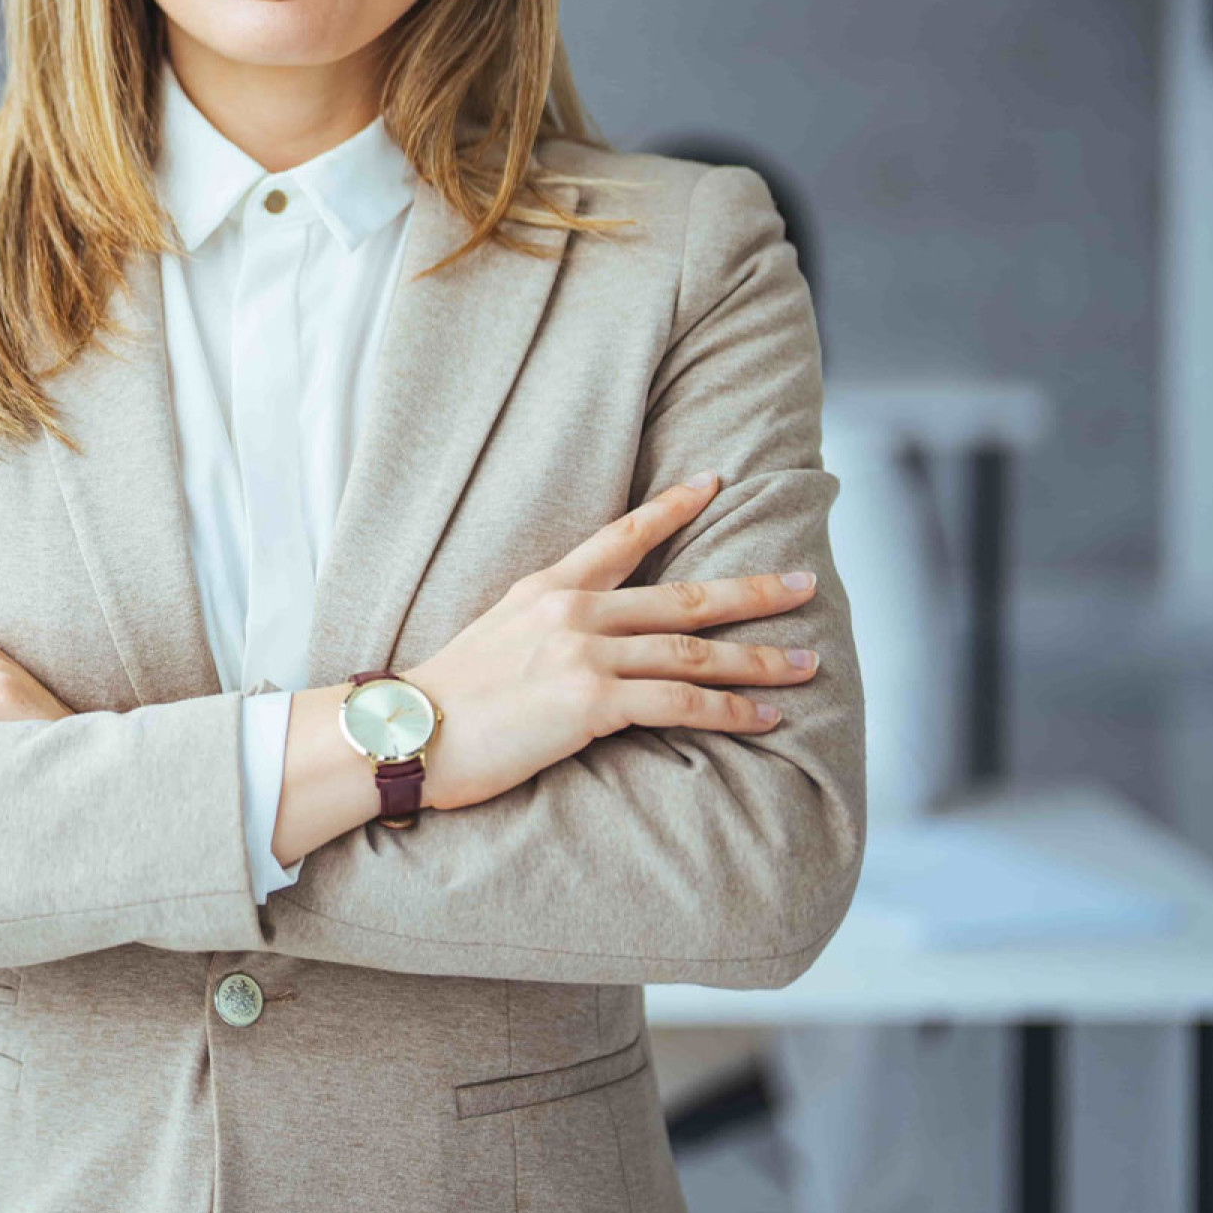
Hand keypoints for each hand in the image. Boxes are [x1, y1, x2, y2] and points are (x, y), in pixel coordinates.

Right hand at [401, 473, 821, 810]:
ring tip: (805, 662)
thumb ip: (545, 627)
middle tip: (805, 582)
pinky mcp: (591, 702)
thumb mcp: (495, 636)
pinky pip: (680, 703)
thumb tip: (584, 640)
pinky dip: (729, 709)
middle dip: (753, 591)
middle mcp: (573, 611)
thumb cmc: (444, 699)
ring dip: (758, 659)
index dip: (672, 507)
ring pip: (693, 651)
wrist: (407, 731)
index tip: (714, 481)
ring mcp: (584, 654)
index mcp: (547, 588)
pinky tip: (764, 715)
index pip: (621, 536)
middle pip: (683, 595)